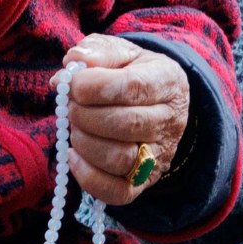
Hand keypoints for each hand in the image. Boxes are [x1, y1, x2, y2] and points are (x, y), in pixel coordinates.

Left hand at [62, 33, 189, 206]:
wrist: (157, 104)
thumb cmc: (132, 73)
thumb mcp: (121, 52)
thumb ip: (97, 51)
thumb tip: (72, 64)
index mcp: (168, 81)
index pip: (133, 87)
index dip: (95, 86)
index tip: (73, 83)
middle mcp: (171, 121)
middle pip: (126, 124)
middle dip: (84, 114)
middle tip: (71, 105)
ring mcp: (160, 156)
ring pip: (119, 159)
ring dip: (84, 142)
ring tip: (76, 126)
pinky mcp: (143, 182)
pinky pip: (116, 192)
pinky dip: (86, 175)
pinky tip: (75, 154)